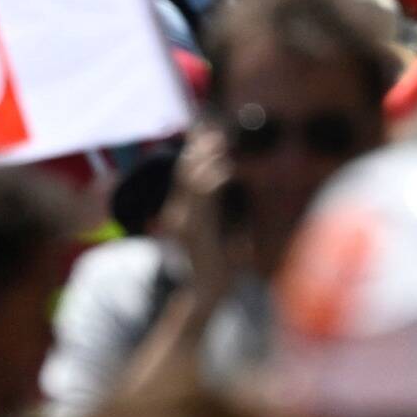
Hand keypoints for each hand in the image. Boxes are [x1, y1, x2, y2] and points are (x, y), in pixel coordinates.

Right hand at [160, 122, 253, 310]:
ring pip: (192, 182)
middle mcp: (181, 212)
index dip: (196, 148)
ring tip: (220, 139)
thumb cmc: (220, 264)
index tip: (207, 124)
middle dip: (199, 146)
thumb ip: (225, 210)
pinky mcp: (194, 231)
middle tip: (213, 123)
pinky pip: (204, 202)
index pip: (189, 172)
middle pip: (187, 170)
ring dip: (206, 159)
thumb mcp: (225, 231)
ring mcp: (185, 221)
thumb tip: (234, 190)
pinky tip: (226, 169)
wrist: (205, 293)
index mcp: (187, 210)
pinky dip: (214, 183)